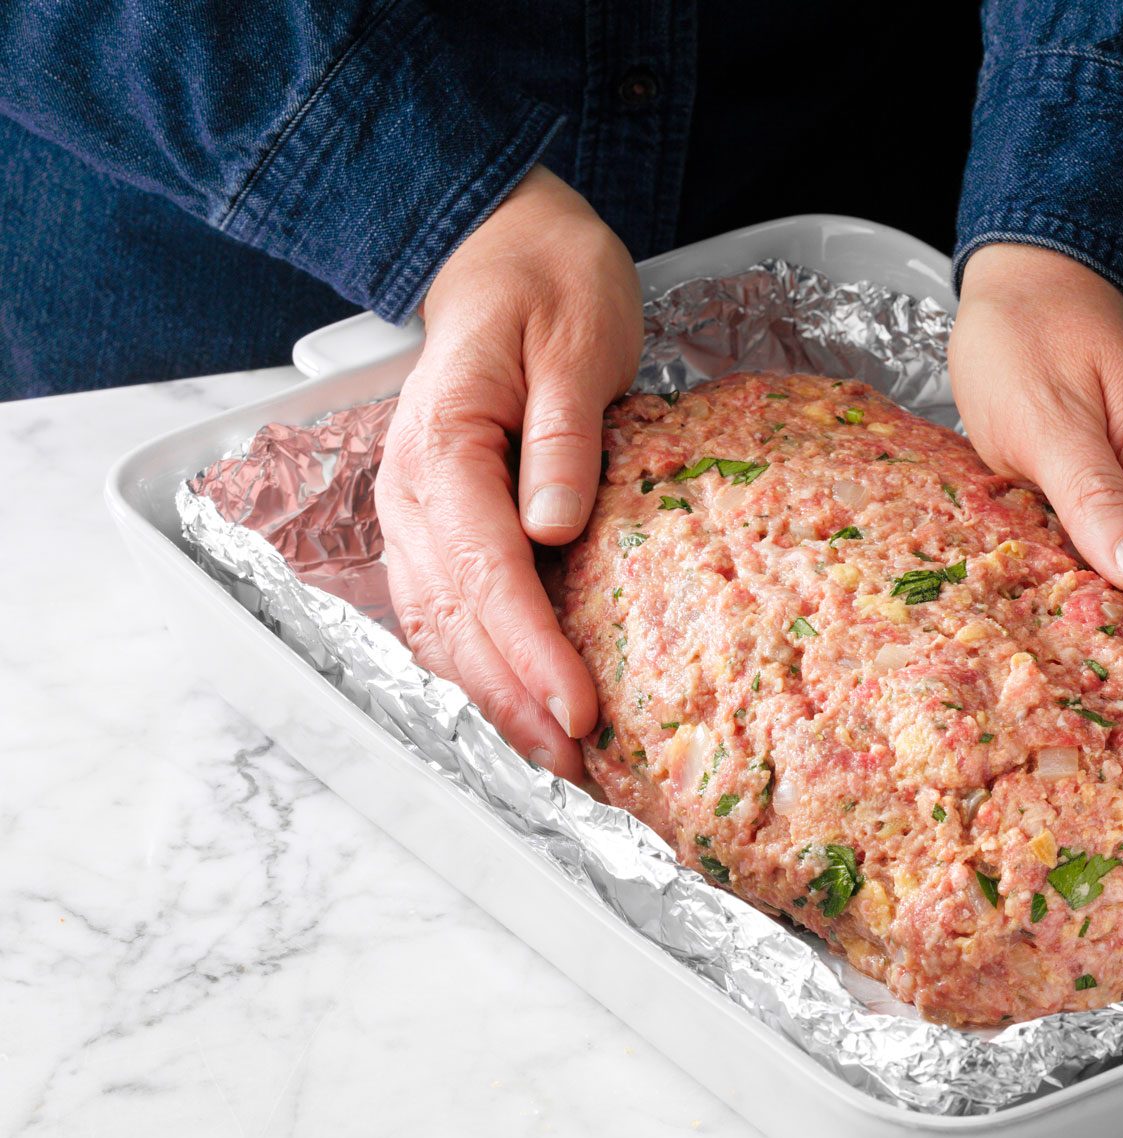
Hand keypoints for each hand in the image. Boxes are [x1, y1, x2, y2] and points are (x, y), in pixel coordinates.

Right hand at [377, 166, 640, 782]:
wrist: (502, 253)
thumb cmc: (549, 288)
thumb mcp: (574, 342)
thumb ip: (564, 437)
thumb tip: (556, 526)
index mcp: (444, 446)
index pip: (487, 570)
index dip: (532, 650)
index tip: (579, 708)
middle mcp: (414, 493)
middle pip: (457, 620)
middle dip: (514, 702)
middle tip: (576, 770)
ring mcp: (418, 515)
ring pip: (444, 631)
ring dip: (495, 703)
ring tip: (555, 767)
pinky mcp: (441, 528)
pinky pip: (450, 615)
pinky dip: (482, 672)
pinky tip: (521, 716)